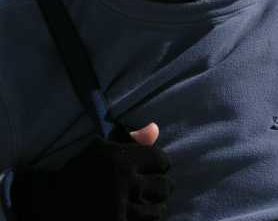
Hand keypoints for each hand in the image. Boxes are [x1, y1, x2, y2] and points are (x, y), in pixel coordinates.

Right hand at [11, 122, 173, 220]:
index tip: (157, 168)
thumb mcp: (99, 148)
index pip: (160, 160)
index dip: (160, 164)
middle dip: (161, 187)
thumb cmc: (74, 172)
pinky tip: (137, 218)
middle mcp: (123, 182)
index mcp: (120, 158)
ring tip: (150, 206)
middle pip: (164, 186)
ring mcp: (119, 208)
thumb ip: (127, 140)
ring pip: (157, 210)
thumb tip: (153, 132)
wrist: (46, 203)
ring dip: (155, 208)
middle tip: (155, 188)